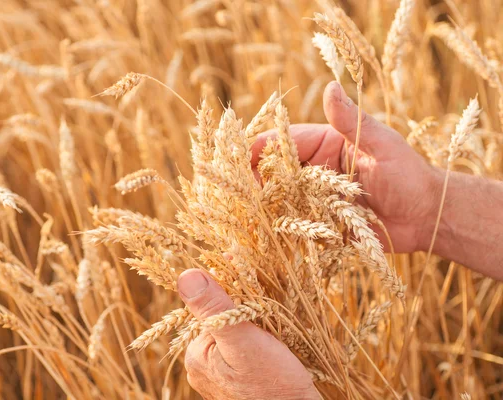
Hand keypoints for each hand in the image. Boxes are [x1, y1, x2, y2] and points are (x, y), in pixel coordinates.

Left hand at [178, 269, 318, 399]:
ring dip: (253, 321)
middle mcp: (203, 367)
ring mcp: (220, 376)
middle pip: (221, 320)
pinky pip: (244, 350)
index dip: (230, 287)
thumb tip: (186, 276)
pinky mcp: (239, 382)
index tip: (247, 269)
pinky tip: (274, 341)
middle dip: (243, 305)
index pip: (210, 308)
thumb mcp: (243, 340)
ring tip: (275, 323)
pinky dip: (258, 339)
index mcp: (197, 354)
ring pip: (234, 333)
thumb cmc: (273, 386)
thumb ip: (214, 309)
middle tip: (267, 297)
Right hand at [252, 81, 442, 252]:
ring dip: (260, 207)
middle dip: (253, 181)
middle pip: (273, 172)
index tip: (241, 161)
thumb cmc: (408, 175)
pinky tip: (257, 240)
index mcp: (324, 144)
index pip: (283, 142)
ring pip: (278, 200)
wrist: (426, 217)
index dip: (260, 150)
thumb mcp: (382, 145)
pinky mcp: (318, 224)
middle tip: (237, 195)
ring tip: (241, 219)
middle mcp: (313, 170)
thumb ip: (352, 121)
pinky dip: (276, 232)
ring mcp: (313, 198)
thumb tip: (331, 86)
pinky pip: (292, 227)